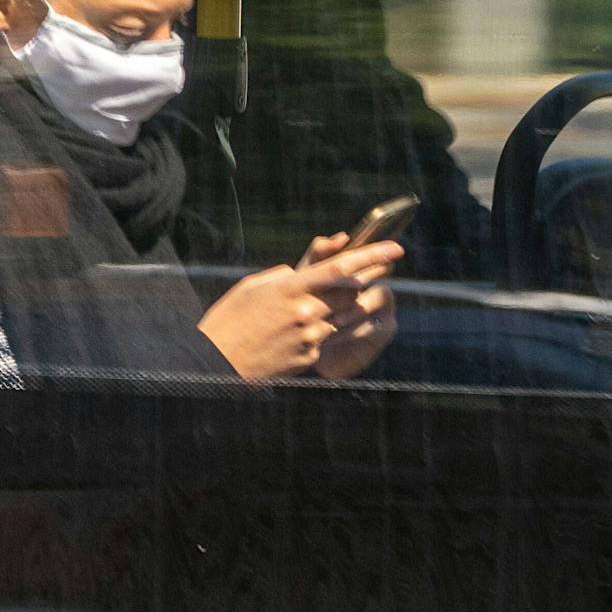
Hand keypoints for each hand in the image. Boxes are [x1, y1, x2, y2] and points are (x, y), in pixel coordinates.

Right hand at [197, 242, 402, 382]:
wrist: (215, 363)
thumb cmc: (228, 320)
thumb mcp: (252, 287)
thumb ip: (283, 276)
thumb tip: (301, 275)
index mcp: (291, 289)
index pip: (341, 268)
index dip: (372, 255)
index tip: (396, 248)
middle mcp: (307, 313)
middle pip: (350, 293)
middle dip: (363, 281)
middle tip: (375, 270)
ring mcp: (311, 338)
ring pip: (341, 317)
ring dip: (339, 308)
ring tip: (311, 308)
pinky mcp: (309, 358)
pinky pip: (326, 339)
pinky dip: (319, 332)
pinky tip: (292, 335)